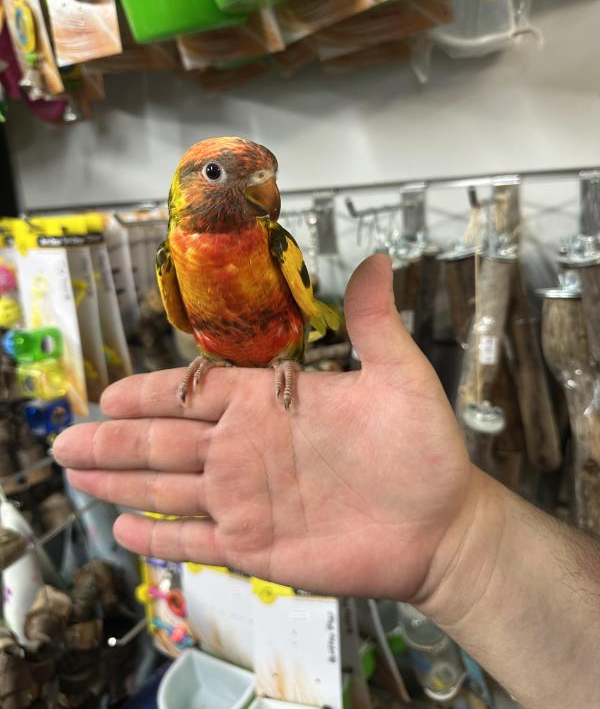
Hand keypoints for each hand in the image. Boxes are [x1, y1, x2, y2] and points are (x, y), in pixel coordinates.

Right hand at [54, 255, 475, 600]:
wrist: (441, 525)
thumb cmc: (422, 449)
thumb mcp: (400, 376)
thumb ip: (373, 321)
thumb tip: (375, 260)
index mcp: (270, 405)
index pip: (194, 394)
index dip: (148, 395)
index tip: (108, 395)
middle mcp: (248, 450)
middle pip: (164, 442)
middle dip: (113, 441)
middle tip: (67, 440)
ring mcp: (248, 500)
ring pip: (169, 489)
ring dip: (121, 484)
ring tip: (77, 474)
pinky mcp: (256, 547)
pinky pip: (196, 541)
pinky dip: (160, 539)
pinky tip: (124, 533)